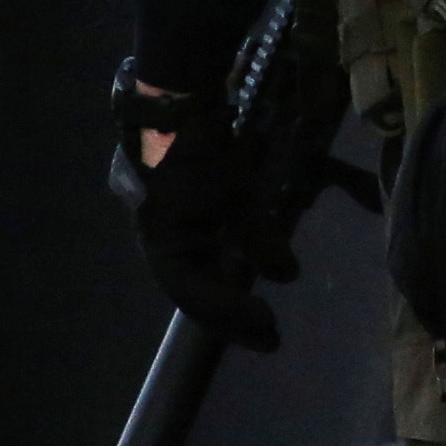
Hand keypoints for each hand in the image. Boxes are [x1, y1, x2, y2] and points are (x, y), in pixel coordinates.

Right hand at [120, 105, 286, 351]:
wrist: (172, 109)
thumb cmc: (203, 154)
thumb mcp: (237, 198)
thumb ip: (260, 238)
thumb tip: (288, 277)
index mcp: (164, 248)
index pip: (198, 297)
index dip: (234, 316)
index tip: (271, 330)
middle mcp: (156, 244)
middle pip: (193, 292)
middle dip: (229, 317)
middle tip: (268, 337)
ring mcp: (160, 227)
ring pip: (194, 272)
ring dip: (223, 293)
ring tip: (257, 315)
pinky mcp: (170, 210)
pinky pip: (195, 248)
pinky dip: (218, 264)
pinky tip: (239, 269)